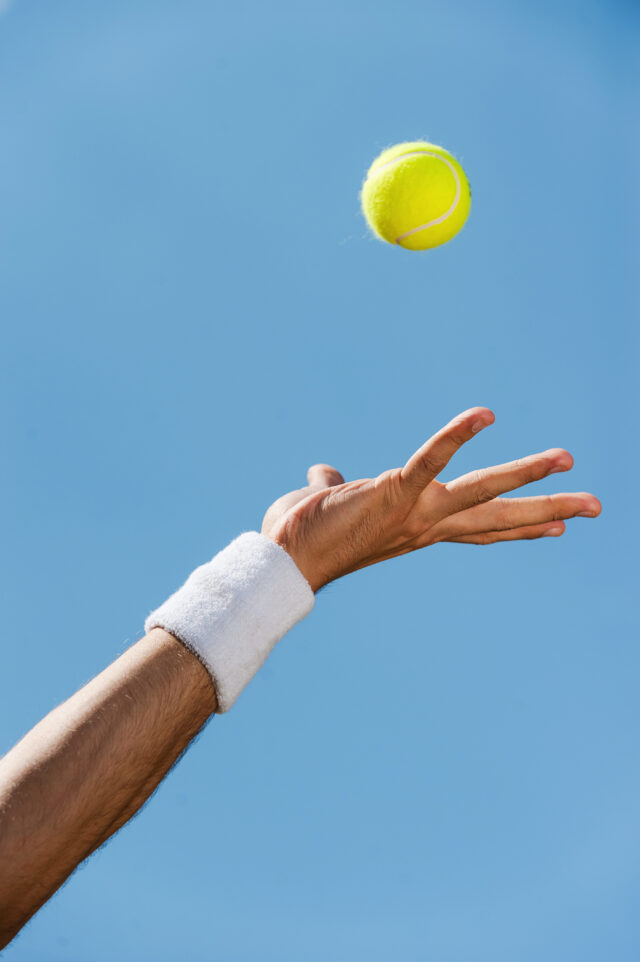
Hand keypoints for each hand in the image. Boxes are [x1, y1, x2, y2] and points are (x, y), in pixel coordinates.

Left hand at [261, 407, 600, 591]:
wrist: (284, 560)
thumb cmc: (306, 534)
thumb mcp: (334, 504)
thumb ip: (337, 486)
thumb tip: (323, 474)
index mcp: (420, 527)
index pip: (480, 528)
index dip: (520, 527)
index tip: (558, 526)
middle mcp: (428, 526)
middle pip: (500, 517)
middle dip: (550, 509)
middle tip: (596, 505)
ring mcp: (417, 513)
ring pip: (484, 491)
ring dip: (528, 475)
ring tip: (568, 458)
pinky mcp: (396, 493)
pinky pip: (432, 459)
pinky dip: (457, 435)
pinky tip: (485, 414)